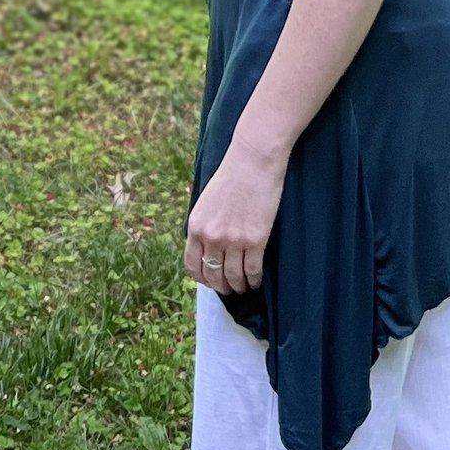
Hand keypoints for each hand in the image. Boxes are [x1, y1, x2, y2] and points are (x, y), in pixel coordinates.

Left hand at [184, 139, 285, 294]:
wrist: (253, 161)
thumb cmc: (231, 176)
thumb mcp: (205, 201)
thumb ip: (204, 225)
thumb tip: (207, 248)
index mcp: (196, 227)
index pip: (193, 265)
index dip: (201, 278)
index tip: (210, 280)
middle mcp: (212, 237)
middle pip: (213, 275)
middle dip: (220, 286)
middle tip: (228, 288)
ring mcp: (234, 240)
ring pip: (233, 277)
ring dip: (238, 286)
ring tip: (243, 287)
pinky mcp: (256, 240)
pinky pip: (253, 270)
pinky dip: (254, 280)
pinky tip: (256, 280)